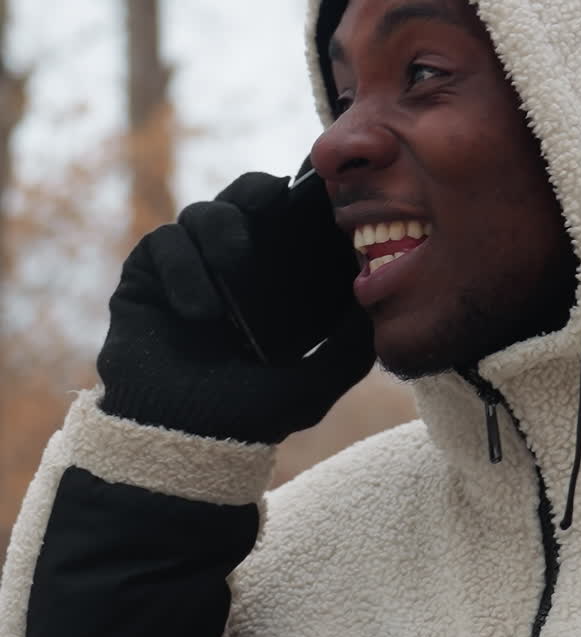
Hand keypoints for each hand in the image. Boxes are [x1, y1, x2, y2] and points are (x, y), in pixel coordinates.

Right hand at [97, 172, 374, 441]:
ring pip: (203, 213)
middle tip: (271, 207)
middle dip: (259, 193)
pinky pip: (164, 242)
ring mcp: (186, 267)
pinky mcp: (146, 275)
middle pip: (245, 195)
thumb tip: (379, 302)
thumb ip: (350, 348)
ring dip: (222, 234)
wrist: (181, 443)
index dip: (301, 201)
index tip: (318, 204)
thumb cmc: (248, 418)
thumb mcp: (315, 385)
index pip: (288, 217)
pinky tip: (199, 311)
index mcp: (272, 281)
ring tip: (233, 273)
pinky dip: (184, 269)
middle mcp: (230, 266)